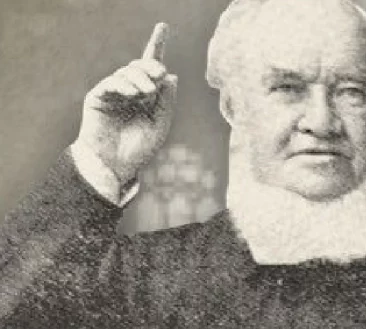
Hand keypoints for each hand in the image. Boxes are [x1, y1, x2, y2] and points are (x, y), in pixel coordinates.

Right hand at [74, 23, 177, 185]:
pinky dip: (124, 84)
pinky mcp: (97, 97)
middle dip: (151, 66)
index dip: (156, 47)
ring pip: (127, 73)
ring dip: (139, 78)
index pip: (151, 69)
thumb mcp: (160, 125)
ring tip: (147, 92)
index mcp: (145, 98)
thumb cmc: (138, 151)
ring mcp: (112, 94)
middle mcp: (129, 92)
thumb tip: (171, 75)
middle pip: (140, 67)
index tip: (163, 27)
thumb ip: (167, 101)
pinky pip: (111, 82)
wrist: (115, 167)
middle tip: (159, 74)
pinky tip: (134, 93)